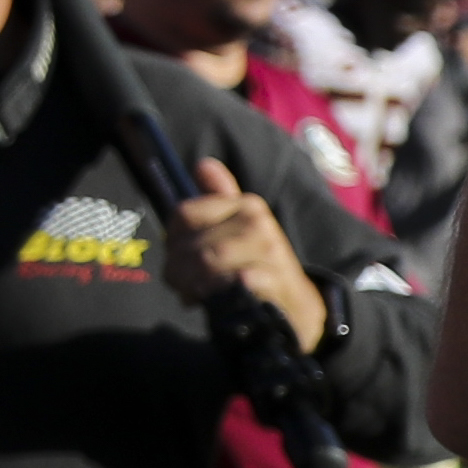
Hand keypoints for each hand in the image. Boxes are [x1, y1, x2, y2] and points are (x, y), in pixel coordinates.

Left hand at [158, 156, 327, 350]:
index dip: (172, 238)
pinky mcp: (273, 280)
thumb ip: (219, 197)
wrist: (295, 304)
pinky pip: (228, 283)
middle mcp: (258, 223)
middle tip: (180, 282)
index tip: (176, 253)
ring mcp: (268, 251)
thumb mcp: (239, 227)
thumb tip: (204, 164)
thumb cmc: (257, 262)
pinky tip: (209, 302)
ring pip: (206, 262)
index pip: (184, 213)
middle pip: (191, 244)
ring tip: (191, 292)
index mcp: (246, 205)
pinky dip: (211, 295)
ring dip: (190, 283)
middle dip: (176, 269)